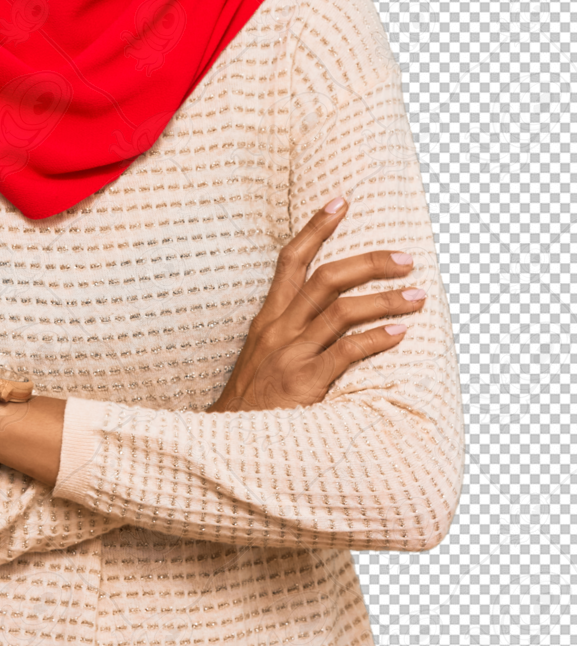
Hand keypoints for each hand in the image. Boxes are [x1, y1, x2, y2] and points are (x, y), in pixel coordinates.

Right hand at [208, 195, 425, 413]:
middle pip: (326, 279)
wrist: (228, 443)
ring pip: (341, 312)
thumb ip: (290, 333)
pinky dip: (376, 339)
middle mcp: (278, 330)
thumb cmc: (252, 403)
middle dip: (369, 262)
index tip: (341, 201)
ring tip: (417, 296)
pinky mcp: (303, 382)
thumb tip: (327, 315)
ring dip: (385, 299)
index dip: (316, 228)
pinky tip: (400, 333)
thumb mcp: (262, 357)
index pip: (290, 261)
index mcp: (268, 319)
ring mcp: (290, 355)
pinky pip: (345, 352)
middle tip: (405, 257)